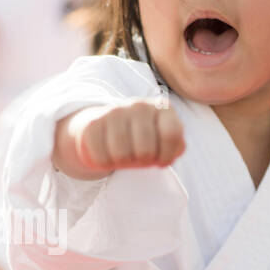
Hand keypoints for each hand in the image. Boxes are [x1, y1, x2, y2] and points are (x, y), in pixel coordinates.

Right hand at [53, 99, 184, 179]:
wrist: (105, 127)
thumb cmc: (141, 138)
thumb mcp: (163, 140)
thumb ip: (176, 146)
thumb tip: (173, 152)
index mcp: (162, 108)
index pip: (171, 134)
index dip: (166, 156)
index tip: (160, 162)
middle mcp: (140, 106)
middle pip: (145, 150)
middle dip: (142, 162)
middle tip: (138, 159)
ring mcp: (115, 111)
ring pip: (122, 155)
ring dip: (122, 164)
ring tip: (123, 158)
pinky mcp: (94, 122)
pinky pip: (101, 157)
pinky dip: (104, 163)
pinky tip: (106, 156)